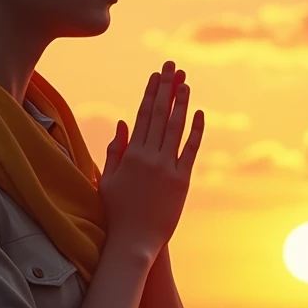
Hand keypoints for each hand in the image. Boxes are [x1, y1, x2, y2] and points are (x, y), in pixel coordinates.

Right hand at [98, 61, 203, 259]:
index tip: (155, 75)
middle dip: (166, 88)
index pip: (142, 115)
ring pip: (175, 128)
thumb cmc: (117, 212)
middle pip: (160, 115)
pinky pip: (191, 150)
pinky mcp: (182, 181)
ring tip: (185, 83)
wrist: (133, 240)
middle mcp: (149, 157)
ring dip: (181, 103)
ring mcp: (166, 168)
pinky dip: (196, 131)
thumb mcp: (108, 179)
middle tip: (172, 67)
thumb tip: (122, 124)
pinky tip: (200, 113)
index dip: (150, 93)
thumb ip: (116, 151)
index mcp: (130, 155)